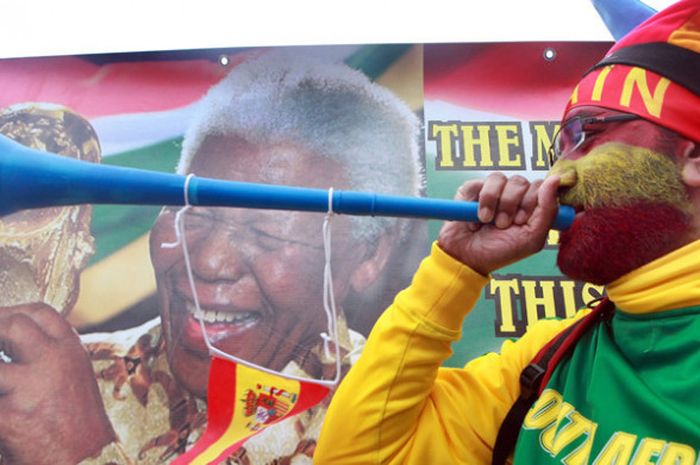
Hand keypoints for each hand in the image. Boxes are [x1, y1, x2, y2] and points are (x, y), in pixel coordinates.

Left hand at [0, 303, 115, 464]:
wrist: (88, 463)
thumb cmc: (79, 426)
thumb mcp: (75, 380)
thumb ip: (51, 357)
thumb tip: (14, 343)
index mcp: (72, 352)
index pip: (39, 313)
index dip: (12, 312)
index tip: (1, 320)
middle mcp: (54, 362)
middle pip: (12, 325)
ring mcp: (30, 387)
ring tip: (0, 384)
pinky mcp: (9, 417)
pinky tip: (0, 413)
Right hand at [437, 173, 559, 275]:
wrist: (466, 258)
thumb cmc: (500, 252)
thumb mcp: (532, 239)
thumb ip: (548, 210)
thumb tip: (555, 179)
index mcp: (531, 207)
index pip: (542, 187)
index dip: (533, 202)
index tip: (522, 221)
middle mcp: (514, 196)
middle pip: (522, 182)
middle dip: (513, 206)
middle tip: (503, 225)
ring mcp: (494, 191)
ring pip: (503, 179)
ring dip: (497, 204)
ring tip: (490, 221)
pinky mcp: (474, 189)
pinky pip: (485, 182)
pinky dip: (483, 202)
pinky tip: (479, 218)